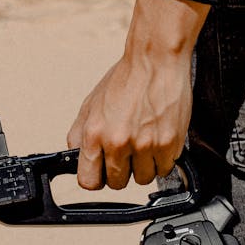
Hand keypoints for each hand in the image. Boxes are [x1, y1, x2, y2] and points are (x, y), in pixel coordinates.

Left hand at [66, 48, 193, 190]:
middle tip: (127, 152)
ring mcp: (145, 145)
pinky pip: (164, 169)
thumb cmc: (125, 80)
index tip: (102, 172)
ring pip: (143, 179)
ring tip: (144, 143)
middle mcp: (118, 142)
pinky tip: (158, 139)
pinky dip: (163, 159)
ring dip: (144, 166)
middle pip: (117, 183)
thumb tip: (76, 160)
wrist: (156, 61)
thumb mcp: (90, 105)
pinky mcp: (169, 143)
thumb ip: (80, 136)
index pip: (89, 181)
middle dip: (121, 171)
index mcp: (94, 134)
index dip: (96, 178)